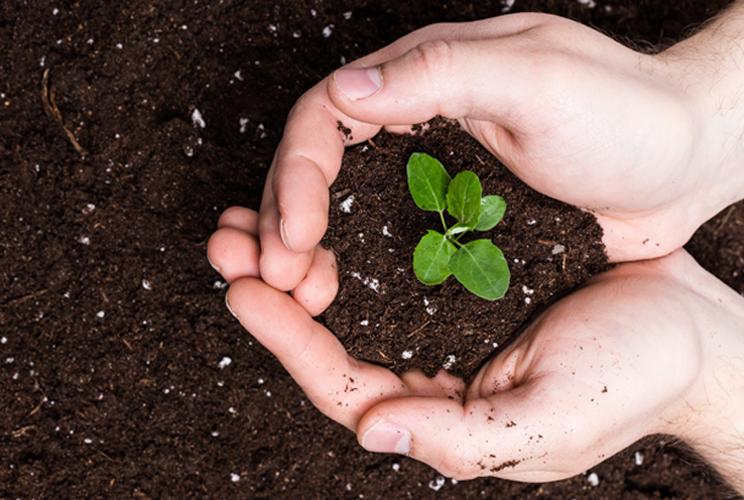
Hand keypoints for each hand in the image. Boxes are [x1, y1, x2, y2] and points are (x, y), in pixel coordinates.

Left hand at [208, 209, 743, 488]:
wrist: (694, 328)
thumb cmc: (634, 377)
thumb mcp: (550, 419)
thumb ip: (461, 437)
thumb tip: (373, 431)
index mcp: (438, 415)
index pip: (339, 385)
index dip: (285, 340)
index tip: (243, 288)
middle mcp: (426, 376)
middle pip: (323, 343)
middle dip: (270, 292)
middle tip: (226, 241)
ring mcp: (437, 329)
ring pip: (344, 301)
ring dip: (292, 259)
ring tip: (247, 220)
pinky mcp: (456, 284)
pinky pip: (382, 264)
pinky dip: (343, 238)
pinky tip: (318, 208)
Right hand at [259, 12, 743, 290]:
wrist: (690, 160)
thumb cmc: (626, 110)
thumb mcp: (536, 78)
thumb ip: (439, 74)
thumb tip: (343, 91)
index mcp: (421, 79)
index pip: (323, 120)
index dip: (292, 176)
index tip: (288, 236)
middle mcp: (412, 127)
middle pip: (316, 170)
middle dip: (278, 220)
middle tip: (265, 277)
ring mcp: (429, 179)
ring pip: (340, 212)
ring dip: (302, 252)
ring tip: (287, 296)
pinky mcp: (451, 224)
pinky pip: (381, 246)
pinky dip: (347, 271)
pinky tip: (332, 302)